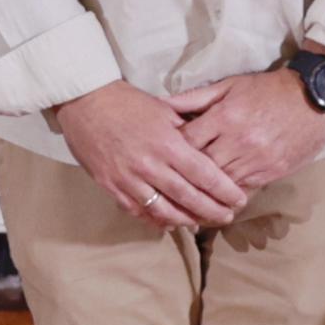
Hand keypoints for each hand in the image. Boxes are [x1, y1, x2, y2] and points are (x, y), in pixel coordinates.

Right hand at [54, 78, 248, 230]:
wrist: (85, 102)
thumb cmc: (128, 102)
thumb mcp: (165, 110)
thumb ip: (187, 132)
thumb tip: (209, 148)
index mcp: (168, 144)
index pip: (204, 174)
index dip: (224, 191)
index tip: (239, 199)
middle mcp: (150, 166)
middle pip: (188, 198)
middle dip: (212, 211)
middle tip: (227, 217)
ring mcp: (129, 179)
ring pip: (164, 211)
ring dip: (186, 220)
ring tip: (201, 222)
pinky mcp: (111, 186)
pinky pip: (137, 210)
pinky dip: (155, 220)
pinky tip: (168, 223)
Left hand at [176, 68, 324, 197]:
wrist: (314, 98)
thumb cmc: (267, 89)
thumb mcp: (230, 85)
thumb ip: (195, 97)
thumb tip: (162, 104)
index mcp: (225, 117)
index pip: (187, 142)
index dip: (172, 150)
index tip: (163, 154)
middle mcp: (238, 142)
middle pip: (201, 167)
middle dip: (184, 174)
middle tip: (169, 181)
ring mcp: (256, 160)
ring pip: (220, 183)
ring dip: (205, 190)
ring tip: (187, 195)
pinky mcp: (271, 173)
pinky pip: (243, 190)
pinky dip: (228, 193)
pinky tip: (216, 199)